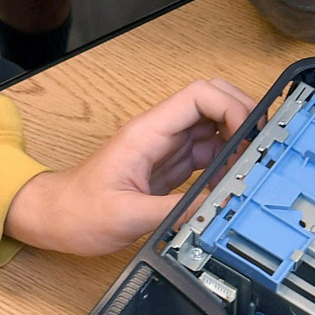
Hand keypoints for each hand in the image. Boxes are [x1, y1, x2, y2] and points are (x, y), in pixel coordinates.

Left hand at [5, 78, 256, 254]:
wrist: (55, 218)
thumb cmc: (77, 211)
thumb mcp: (124, 216)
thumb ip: (170, 212)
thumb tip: (211, 209)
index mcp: (147, 132)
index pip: (199, 96)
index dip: (231, 107)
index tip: (249, 134)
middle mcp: (159, 134)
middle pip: (212, 102)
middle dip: (242, 118)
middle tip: (259, 147)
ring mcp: (165, 148)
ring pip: (214, 127)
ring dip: (237, 143)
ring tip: (248, 170)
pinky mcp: (168, 167)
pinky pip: (207, 154)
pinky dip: (226, 164)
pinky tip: (231, 183)